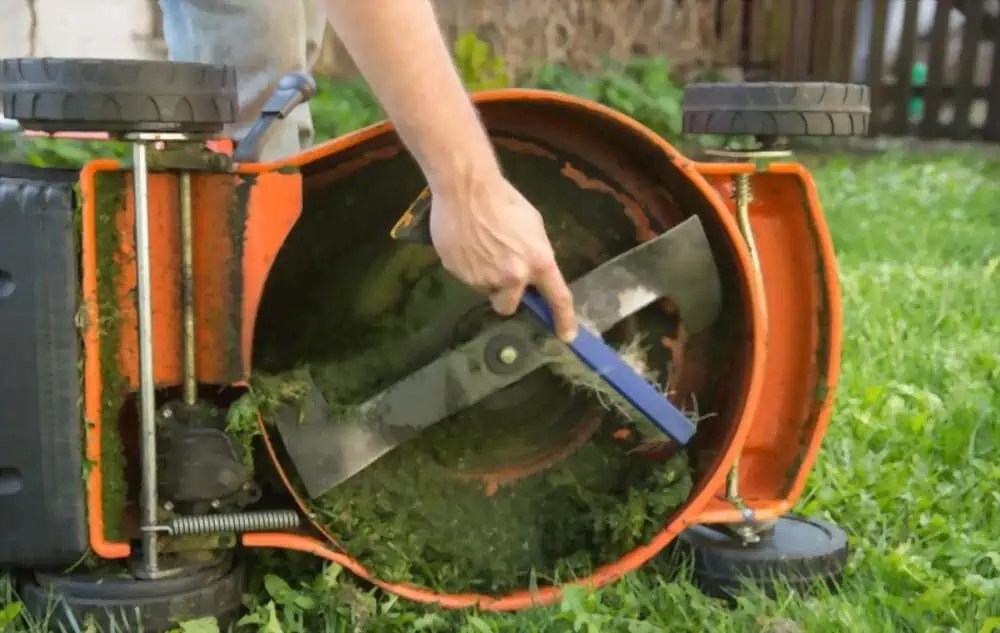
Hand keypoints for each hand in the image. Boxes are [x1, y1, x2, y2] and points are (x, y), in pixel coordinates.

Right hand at [428, 173, 577, 341]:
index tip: (566, 336)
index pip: (558, 298)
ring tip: (480, 248)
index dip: (564, 320)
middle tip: (500, 276)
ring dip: (485, 278)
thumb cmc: (505, 200)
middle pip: (508, 306)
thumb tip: (532, 274)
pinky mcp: (459, 273)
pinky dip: (467, 267)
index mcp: (538, 262)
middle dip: (505, 296)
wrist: (466, 188)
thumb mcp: (533, 226)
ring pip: (485, 291)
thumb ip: (535, 255)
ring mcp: (483, 278)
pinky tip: (466, 245)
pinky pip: (466, 278)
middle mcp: (513, 276)